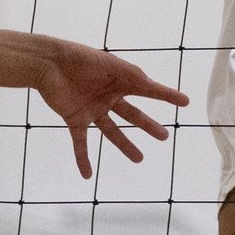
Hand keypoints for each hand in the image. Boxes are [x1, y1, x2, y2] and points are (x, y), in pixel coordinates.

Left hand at [29, 39, 189, 178]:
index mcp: (120, 80)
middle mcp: (109, 97)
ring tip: (140, 159)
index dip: (167, 95)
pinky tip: (87, 176)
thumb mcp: (112, 64)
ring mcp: (93, 110)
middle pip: (133, 115)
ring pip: (111, 132)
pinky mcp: (75, 119)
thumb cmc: (81, 58)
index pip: (149, 90)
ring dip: (125, 146)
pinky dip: (83, 159)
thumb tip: (151, 85)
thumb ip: (132, 75)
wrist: (49, 63)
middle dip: (148, 126)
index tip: (185, 102)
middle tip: (164, 136)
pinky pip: (81, 143)